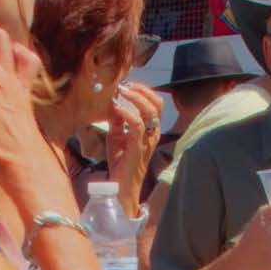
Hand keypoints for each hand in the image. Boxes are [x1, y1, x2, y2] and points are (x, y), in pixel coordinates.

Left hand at [106, 81, 164, 212]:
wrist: (121, 185)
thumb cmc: (121, 162)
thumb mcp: (116, 135)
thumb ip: (117, 119)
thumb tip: (113, 101)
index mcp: (151, 130)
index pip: (155, 104)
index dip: (143, 91)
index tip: (127, 84)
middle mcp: (153, 133)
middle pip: (157, 104)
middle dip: (142, 91)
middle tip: (126, 86)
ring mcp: (147, 140)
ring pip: (150, 112)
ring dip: (136, 98)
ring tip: (122, 92)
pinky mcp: (138, 147)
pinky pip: (137, 125)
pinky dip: (127, 112)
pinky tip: (117, 108)